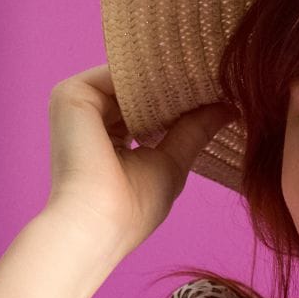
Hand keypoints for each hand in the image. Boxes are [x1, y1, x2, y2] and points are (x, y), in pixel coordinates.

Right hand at [45, 64, 234, 262]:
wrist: (98, 224)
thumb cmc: (133, 208)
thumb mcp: (172, 163)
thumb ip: (194, 131)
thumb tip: (227, 109)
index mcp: (109, 140)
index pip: (147, 110)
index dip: (181, 102)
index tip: (218, 92)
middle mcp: (90, 120)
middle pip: (137, 92)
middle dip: (176, 86)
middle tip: (219, 75)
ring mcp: (78, 106)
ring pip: (128, 79)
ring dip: (166, 77)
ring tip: (207, 73)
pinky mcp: (71, 95)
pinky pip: (116, 73)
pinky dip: (147, 74)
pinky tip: (180, 75)